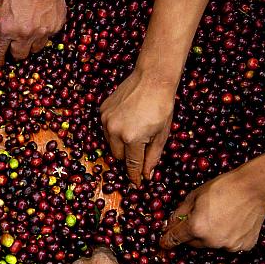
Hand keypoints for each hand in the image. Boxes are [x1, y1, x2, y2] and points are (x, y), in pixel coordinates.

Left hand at [0, 0, 66, 65]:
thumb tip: (1, 35)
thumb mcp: (2, 5)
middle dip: (16, 52)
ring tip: (30, 34)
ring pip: (36, 49)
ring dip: (31, 44)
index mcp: (6, 28)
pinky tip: (42, 22)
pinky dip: (45, 32)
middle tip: (15, 47)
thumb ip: (1, 22)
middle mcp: (24, 33)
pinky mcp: (56, 26)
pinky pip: (49, 36)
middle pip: (19, 55)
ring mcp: (42, 31)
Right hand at [100, 68, 175, 184]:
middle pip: (118, 156)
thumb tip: (146, 175)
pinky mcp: (102, 111)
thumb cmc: (162, 106)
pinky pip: (106, 128)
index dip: (135, 176)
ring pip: (110, 143)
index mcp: (132, 139)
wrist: (152, 78)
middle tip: (140, 147)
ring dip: (120, 143)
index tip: (136, 184)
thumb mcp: (162, 134)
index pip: (132, 165)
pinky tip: (127, 119)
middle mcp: (115, 131)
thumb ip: (152, 156)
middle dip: (128, 156)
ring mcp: (106, 120)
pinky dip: (115, 129)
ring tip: (134, 130)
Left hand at [160, 169, 264, 250]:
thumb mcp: (193, 196)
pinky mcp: (244, 246)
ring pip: (211, 244)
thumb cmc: (222, 188)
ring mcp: (229, 245)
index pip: (174, 239)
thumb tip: (169, 226)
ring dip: (210, 235)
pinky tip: (233, 221)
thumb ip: (179, 213)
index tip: (163, 243)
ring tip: (221, 216)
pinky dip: (228, 236)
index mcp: (196, 228)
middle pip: (193, 242)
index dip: (167, 240)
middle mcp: (211, 241)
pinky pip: (229, 244)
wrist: (255, 187)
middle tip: (201, 217)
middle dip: (191, 233)